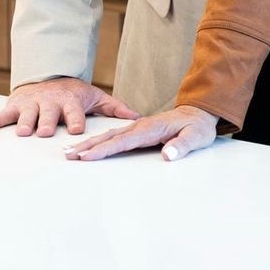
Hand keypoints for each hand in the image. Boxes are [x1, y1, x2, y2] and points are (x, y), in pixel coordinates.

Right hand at [0, 77, 138, 137]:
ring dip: (25, 122)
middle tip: (43, 132)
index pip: (74, 112)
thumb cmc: (73, 93)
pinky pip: (3, 113)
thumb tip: (136, 116)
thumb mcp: (94, 96)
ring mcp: (32, 103)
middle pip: (48, 113)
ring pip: (27, 113)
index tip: (77, 129)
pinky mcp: (16, 105)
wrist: (48, 76)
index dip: (75, 120)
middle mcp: (50, 102)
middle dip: (46, 122)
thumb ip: (114, 108)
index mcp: (70, 102)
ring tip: (22, 132)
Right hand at [63, 105, 219, 162]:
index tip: (86, 157)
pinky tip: (90, 147)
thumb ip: (183, 146)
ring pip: (109, 135)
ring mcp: (138, 127)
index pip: (123, 141)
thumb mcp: (196, 137)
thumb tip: (168, 155)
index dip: (104, 150)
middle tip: (68, 155)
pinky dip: (100, 141)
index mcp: (151, 128)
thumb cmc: (198, 126)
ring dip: (90, 143)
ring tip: (70, 151)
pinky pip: (115, 136)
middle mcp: (140, 126)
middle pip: (110, 137)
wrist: (200, 112)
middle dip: (88, 146)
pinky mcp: (138, 130)